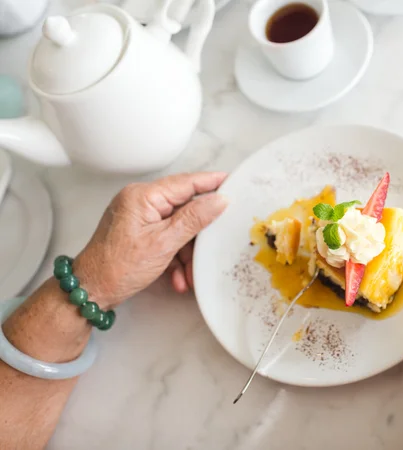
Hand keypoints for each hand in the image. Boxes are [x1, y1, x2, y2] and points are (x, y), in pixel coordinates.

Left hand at [74, 172, 227, 308]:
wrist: (91, 291)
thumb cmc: (118, 267)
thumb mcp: (163, 244)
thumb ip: (194, 219)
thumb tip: (218, 200)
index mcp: (144, 196)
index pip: (186, 183)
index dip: (212, 182)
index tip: (233, 180)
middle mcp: (141, 201)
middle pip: (184, 209)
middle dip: (198, 235)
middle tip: (213, 246)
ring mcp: (140, 217)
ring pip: (178, 228)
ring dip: (187, 253)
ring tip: (189, 275)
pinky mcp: (140, 231)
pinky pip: (167, 237)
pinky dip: (175, 257)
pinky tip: (178, 276)